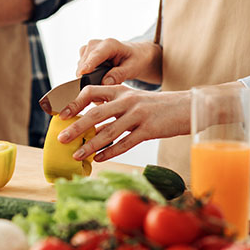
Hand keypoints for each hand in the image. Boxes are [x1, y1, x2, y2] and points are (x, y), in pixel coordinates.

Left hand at [57, 85, 190, 161]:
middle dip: (76, 127)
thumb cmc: (157, 107)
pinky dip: (110, 152)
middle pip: (95, 114)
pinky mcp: (150, 129)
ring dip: (90, 145)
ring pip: (109, 131)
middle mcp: (127, 101)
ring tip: (77, 154)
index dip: (75, 103)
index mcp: (120, 91)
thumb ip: (113, 108)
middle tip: (62, 139)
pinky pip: (126, 143)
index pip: (91, 91)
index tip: (62, 115)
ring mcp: (139, 115)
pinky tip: (99, 159)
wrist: (187, 107)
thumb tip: (90, 123)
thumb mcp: (134, 100)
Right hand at [77, 39, 161, 85]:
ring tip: (101, 87)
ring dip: (87, 79)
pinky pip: (80, 69)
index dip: (88, 64)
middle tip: (99, 99)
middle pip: (85, 63)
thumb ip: (119, 75)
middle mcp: (96, 44)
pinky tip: (99, 79)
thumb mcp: (133, 68)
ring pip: (81, 67)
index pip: (96, 55)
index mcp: (110, 44)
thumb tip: (104, 83)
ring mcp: (88, 49)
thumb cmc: (135, 60)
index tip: (81, 74)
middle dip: (88, 79)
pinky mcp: (84, 55)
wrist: (134, 54)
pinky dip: (86, 77)